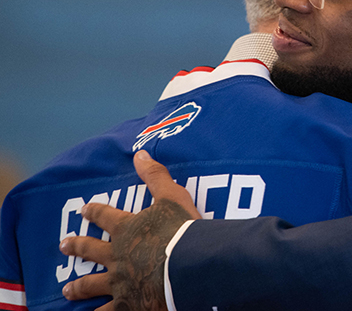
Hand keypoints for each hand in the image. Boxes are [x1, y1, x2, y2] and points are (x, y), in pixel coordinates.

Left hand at [59, 150, 200, 310]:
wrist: (189, 267)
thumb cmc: (182, 230)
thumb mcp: (172, 197)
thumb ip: (155, 176)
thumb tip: (140, 153)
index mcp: (127, 229)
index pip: (105, 216)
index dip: (94, 212)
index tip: (84, 210)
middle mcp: (117, 255)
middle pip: (91, 250)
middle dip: (77, 246)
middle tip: (64, 245)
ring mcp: (120, 281)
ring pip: (92, 284)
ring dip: (78, 287)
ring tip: (67, 291)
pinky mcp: (128, 304)